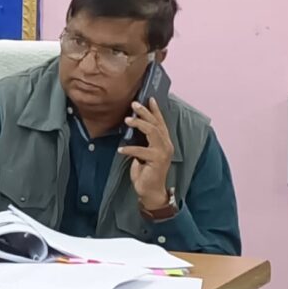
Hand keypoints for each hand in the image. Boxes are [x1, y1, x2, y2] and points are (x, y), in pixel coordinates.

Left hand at [119, 96, 177, 214]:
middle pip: (156, 124)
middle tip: (134, 104)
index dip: (155, 110)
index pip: (161, 122)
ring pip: (152, 132)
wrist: (150, 190)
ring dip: (139, 124)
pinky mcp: (157, 161)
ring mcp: (163, 152)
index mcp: (164, 141)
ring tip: (127, 120)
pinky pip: (141, 151)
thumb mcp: (143, 152)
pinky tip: (121, 149)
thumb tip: (132, 126)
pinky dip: (130, 149)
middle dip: (145, 112)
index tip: (149, 98)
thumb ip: (142, 140)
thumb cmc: (146, 171)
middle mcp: (166, 144)